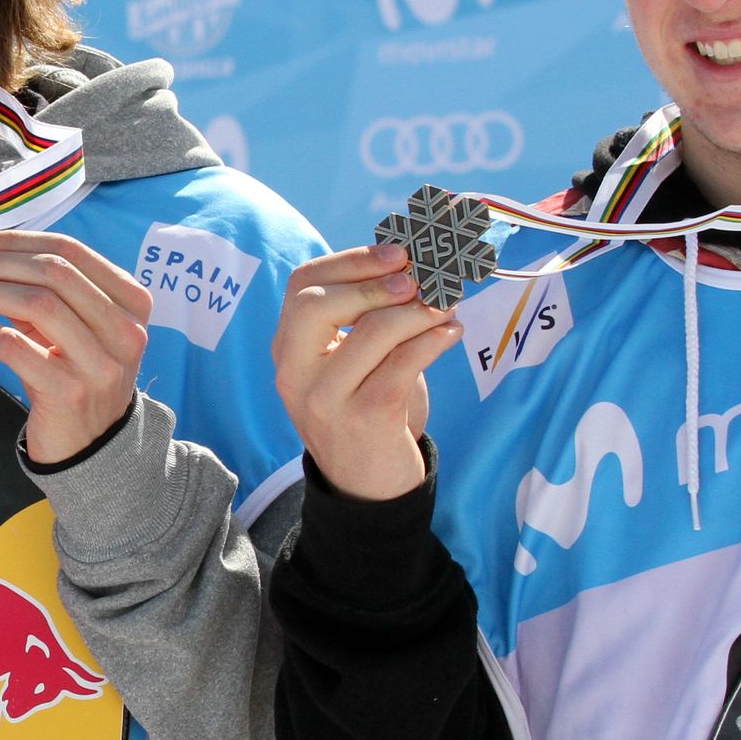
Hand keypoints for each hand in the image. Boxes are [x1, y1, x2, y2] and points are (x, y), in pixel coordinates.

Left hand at [0, 231, 151, 465]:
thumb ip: (44, 290)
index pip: (71, 251)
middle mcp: (124, 330)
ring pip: (38, 303)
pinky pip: (18, 348)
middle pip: (54, 272)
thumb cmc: (76, 372)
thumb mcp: (74, 326)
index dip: (19, 242)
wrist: (92, 444)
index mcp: (131, 302)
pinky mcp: (70, 393)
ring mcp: (100, 363)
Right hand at [272, 243, 456, 502]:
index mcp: (288, 350)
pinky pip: (403, 365)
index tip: (398, 252)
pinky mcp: (363, 419)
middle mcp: (295, 373)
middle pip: (318, 303)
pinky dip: (434, 341)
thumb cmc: (366, 408)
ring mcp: (325, 399)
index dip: (351, 260)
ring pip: (373, 333)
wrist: (367, 486)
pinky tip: (452, 333)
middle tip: (419, 280)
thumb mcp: (354, 361)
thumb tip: (419, 261)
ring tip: (447, 305)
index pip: (302, 285)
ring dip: (419, 311)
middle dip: (374, 282)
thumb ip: (369, 316)